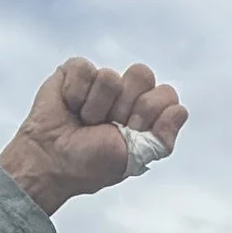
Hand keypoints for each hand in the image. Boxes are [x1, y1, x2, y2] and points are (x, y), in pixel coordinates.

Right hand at [0, 59, 188, 213]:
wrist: (52, 161)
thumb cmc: (90, 163)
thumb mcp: (135, 159)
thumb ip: (163, 140)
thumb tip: (180, 111)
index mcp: (145, 110)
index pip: (166, 94)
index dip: (148, 114)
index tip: (129, 132)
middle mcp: (126, 92)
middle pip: (143, 74)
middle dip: (123, 107)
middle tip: (106, 125)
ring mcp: (100, 80)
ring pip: (111, 76)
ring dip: (95, 107)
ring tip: (84, 120)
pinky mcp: (74, 71)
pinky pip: (84, 69)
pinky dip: (74, 94)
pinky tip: (69, 106)